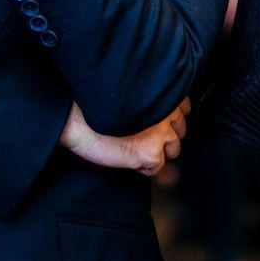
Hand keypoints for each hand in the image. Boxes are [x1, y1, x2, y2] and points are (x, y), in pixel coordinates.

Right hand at [59, 99, 189, 175]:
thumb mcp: (130, 93)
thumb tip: (166, 113)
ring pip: (173, 149)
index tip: (158, 121)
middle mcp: (168, 112)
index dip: (169, 118)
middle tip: (144, 136)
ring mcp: (162, 133)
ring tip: (136, 147)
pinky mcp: (151, 153)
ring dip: (158, 151)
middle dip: (166, 135)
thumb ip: (149, 99)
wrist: (76, 117)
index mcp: (164, 92)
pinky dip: (144, 167)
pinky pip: (157, 167)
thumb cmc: (95, 102)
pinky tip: (129, 157)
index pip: (183, 108)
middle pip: (180, 129)